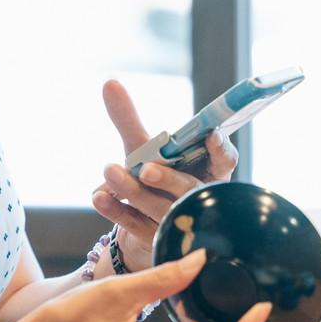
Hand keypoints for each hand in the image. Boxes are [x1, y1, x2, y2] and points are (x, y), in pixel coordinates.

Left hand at [93, 79, 239, 271]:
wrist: (143, 226)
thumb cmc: (152, 178)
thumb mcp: (142, 148)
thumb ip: (129, 119)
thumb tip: (108, 82)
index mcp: (207, 172)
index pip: (223, 161)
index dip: (220, 150)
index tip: (212, 135)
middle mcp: (194, 197)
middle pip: (186, 189)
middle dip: (167, 178)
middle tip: (146, 169)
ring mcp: (176, 221)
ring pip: (158, 207)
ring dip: (134, 191)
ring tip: (110, 172)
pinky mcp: (153, 239)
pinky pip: (134, 224)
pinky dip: (116, 210)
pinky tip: (97, 196)